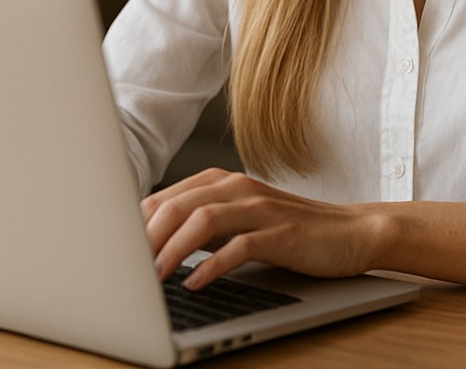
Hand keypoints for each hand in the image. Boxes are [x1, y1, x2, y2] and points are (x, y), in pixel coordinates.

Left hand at [141, 168, 386, 288]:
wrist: (350, 232)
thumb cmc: (290, 230)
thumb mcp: (239, 221)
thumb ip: (201, 225)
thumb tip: (151, 246)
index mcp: (222, 182)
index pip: (165, 197)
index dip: (135, 225)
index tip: (115, 252)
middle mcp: (237, 188)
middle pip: (177, 205)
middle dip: (146, 239)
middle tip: (125, 269)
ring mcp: (260, 208)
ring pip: (202, 221)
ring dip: (172, 250)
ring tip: (153, 277)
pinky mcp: (280, 232)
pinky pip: (239, 246)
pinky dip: (212, 266)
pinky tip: (196, 283)